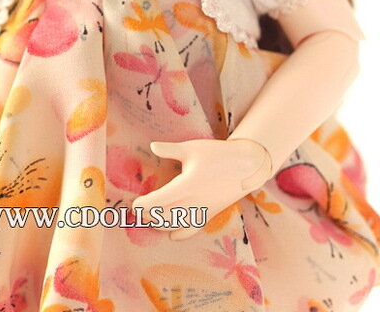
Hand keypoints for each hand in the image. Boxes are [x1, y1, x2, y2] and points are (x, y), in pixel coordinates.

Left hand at [132, 137, 271, 240]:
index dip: (143, 205)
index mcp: (186, 184)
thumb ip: (170, 150)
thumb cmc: (217, 154)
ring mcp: (202, 210)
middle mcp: (193, 201)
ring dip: (160, 225)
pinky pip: (192, 230)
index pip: (158, 201)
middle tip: (139, 210)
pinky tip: (171, 233)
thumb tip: (152, 146)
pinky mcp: (209, 214)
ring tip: (151, 218)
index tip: (134, 203)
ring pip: (175, 226)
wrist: (245, 166)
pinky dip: (179, 234)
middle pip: (163, 217)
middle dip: (148, 216)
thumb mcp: (192, 148)